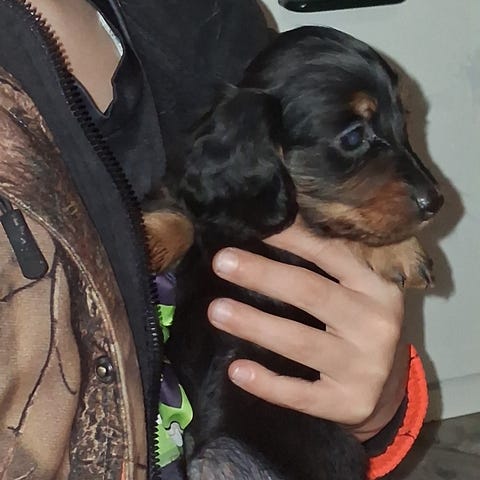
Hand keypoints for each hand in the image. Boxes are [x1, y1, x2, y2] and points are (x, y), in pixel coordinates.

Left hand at [207, 218, 409, 440]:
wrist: (391, 391)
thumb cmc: (363, 329)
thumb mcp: (359, 294)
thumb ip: (330, 269)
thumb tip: (275, 231)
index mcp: (377, 288)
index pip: (330, 254)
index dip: (291, 238)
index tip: (254, 225)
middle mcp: (374, 324)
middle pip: (311, 293)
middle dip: (262, 275)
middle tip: (221, 262)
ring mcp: (363, 367)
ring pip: (300, 342)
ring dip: (254, 324)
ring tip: (216, 310)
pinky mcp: (348, 404)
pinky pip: (301, 394)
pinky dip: (267, 383)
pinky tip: (237, 370)